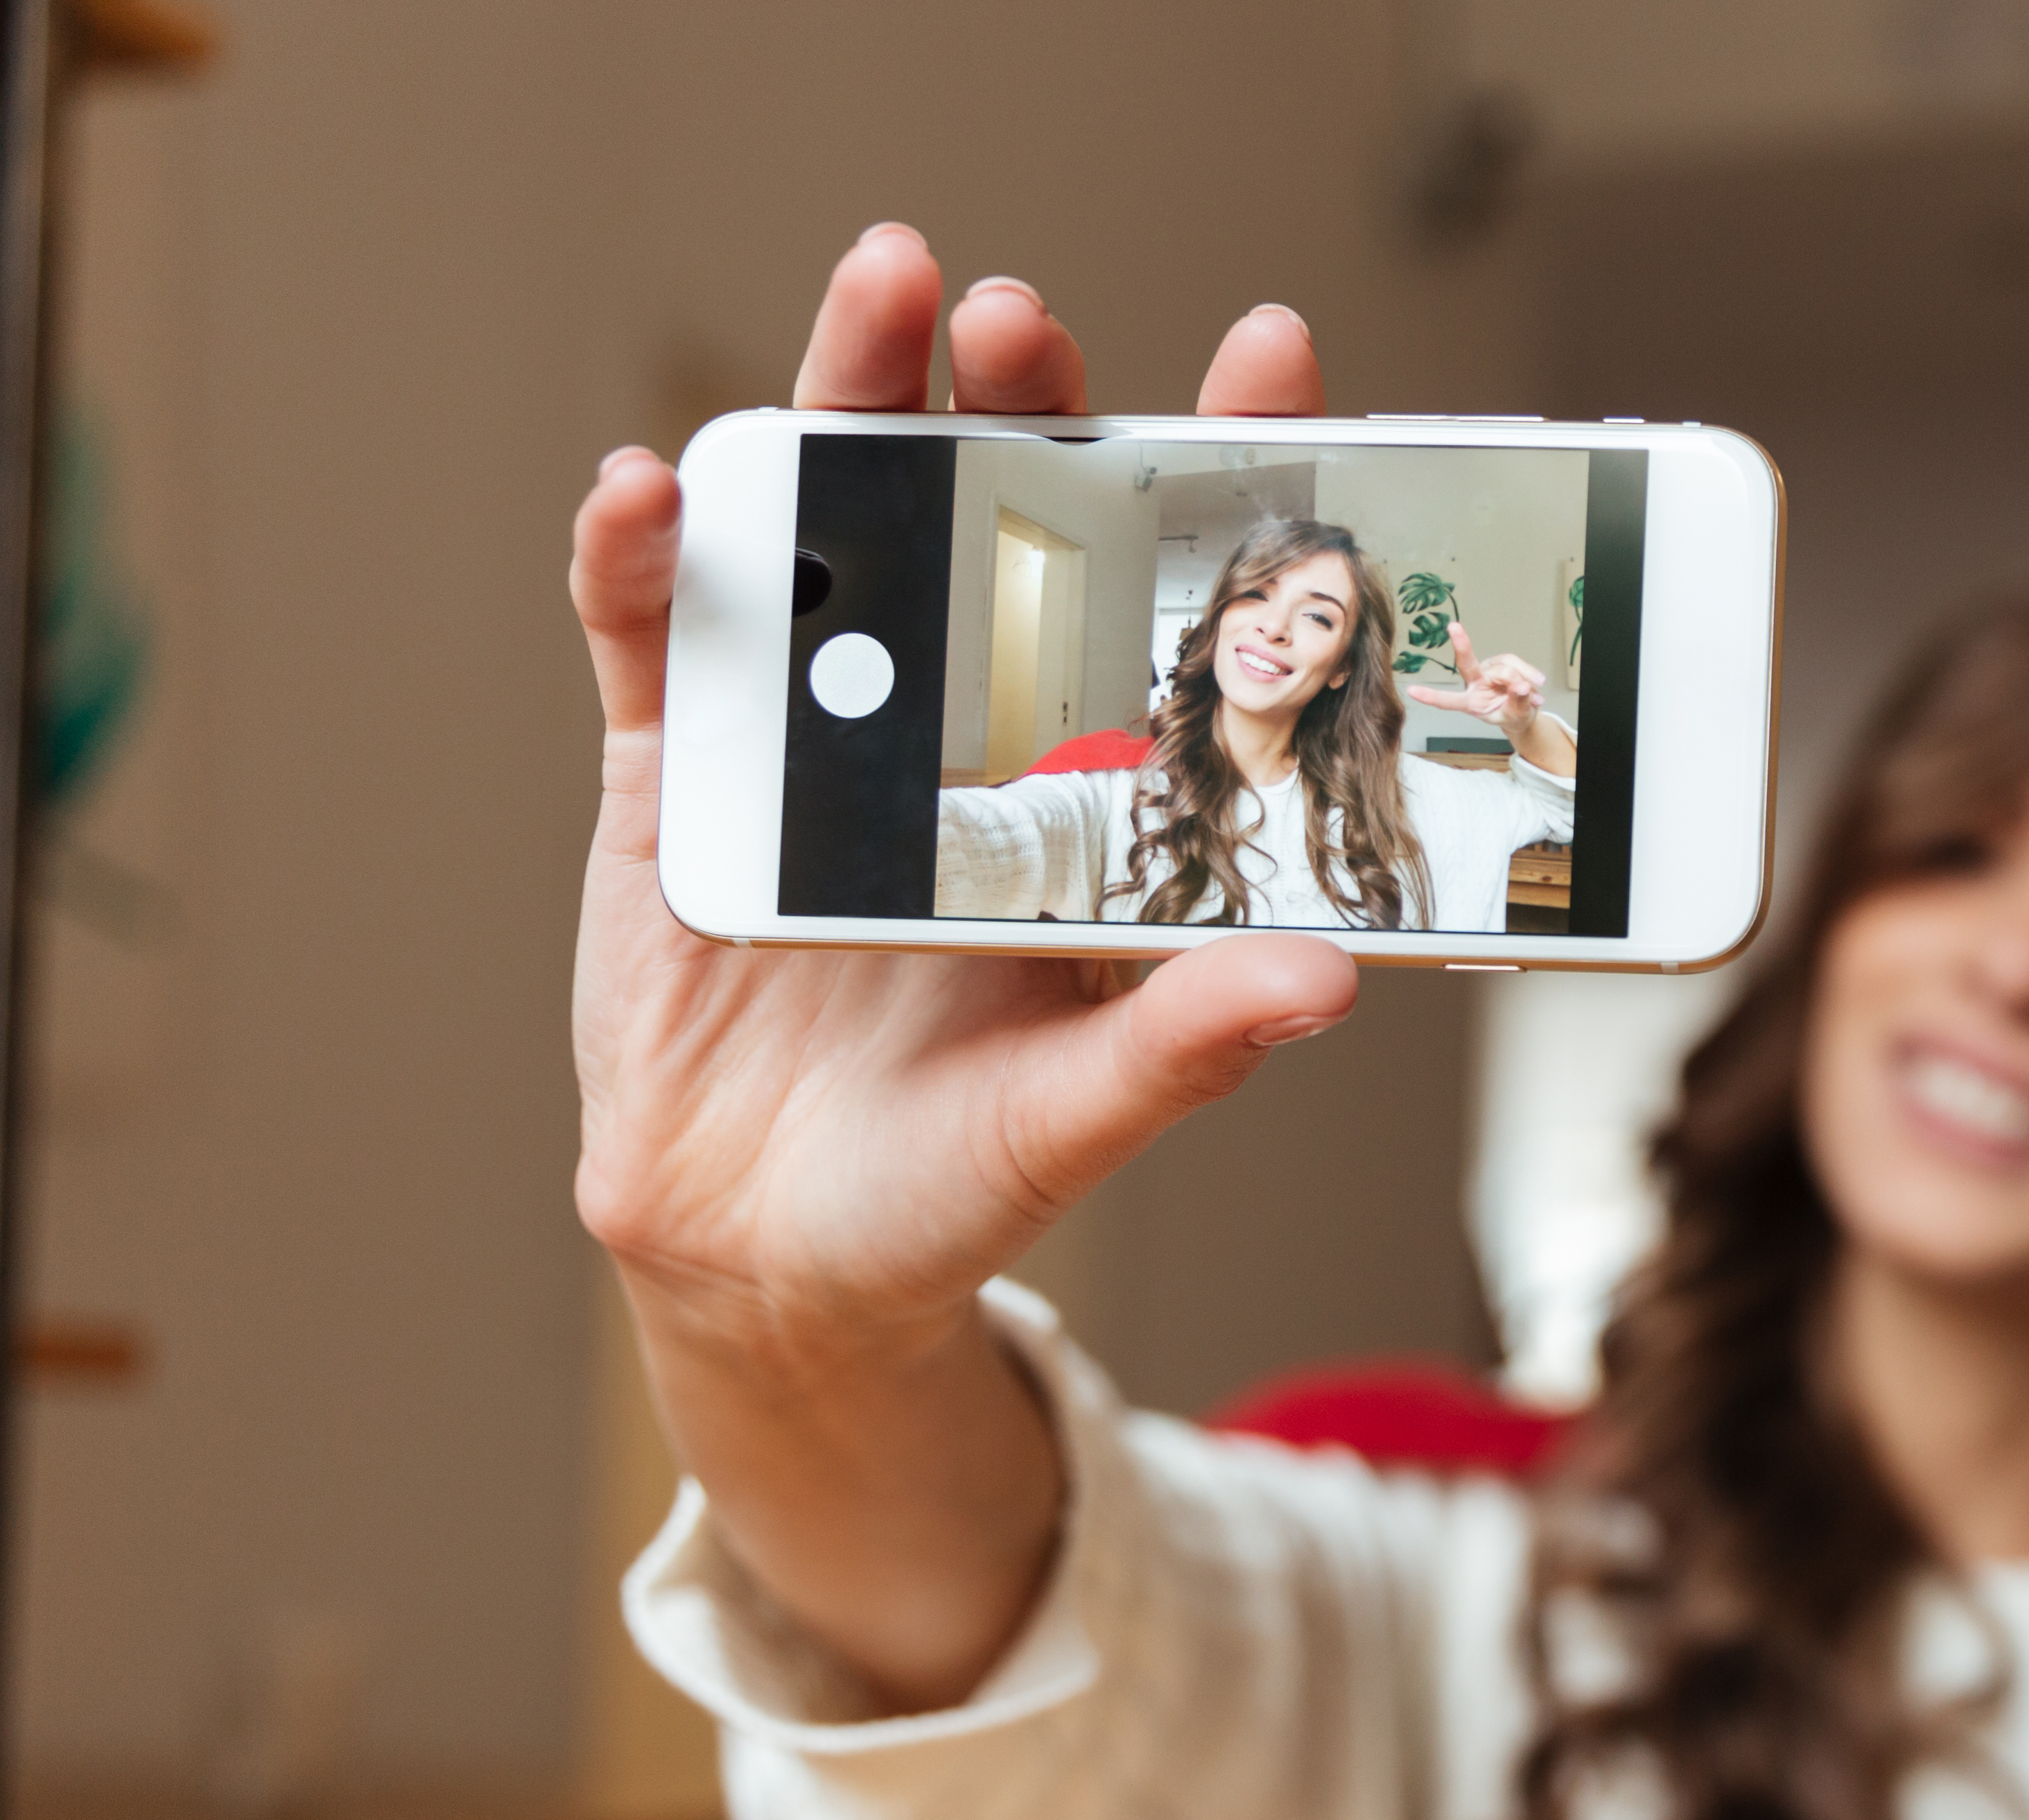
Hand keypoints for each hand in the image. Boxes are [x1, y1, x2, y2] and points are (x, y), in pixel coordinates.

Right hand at [571, 225, 1355, 1367]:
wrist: (779, 1263)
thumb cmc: (951, 1185)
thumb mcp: (1078, 1118)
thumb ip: (1186, 1045)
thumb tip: (1326, 980)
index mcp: (1088, 798)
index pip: (1166, 602)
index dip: (1214, 473)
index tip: (1271, 353)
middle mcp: (963, 737)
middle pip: (995, 523)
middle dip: (1012, 401)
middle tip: (1022, 311)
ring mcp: (813, 736)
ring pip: (833, 529)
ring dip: (845, 403)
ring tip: (878, 293)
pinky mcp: (676, 775)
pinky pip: (658, 640)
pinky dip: (648, 556)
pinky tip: (652, 492)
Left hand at [1402, 622, 1550, 736]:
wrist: (1525, 710)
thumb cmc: (1512, 715)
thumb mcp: (1516, 717)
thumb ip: (1518, 704)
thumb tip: (1521, 687)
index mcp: (1470, 702)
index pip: (1449, 701)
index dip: (1432, 696)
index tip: (1411, 691)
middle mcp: (1475, 682)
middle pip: (1468, 664)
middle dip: (1461, 645)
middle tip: (1453, 626)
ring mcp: (1488, 669)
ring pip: (1503, 667)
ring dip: (1523, 680)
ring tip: (1534, 697)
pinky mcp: (1502, 660)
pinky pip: (1516, 661)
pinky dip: (1529, 672)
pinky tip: (1538, 684)